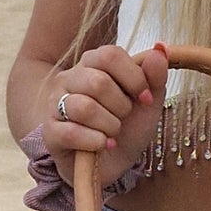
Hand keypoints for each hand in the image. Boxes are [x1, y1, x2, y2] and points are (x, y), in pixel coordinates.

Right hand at [44, 43, 168, 188]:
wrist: (114, 162)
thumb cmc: (129, 126)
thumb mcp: (149, 101)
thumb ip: (155, 75)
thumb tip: (159, 48)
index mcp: (93, 63)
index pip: (110, 55)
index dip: (134, 78)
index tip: (146, 98)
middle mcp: (69, 78)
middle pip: (97, 82)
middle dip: (121, 106)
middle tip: (124, 117)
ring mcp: (55, 104)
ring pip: (84, 108)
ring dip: (109, 125)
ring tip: (113, 132)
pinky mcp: (50, 132)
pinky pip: (71, 132)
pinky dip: (96, 141)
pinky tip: (103, 144)